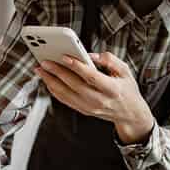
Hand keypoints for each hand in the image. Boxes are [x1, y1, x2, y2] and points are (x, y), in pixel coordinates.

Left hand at [35, 52, 154, 143]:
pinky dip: (54, 90)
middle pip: (74, 85)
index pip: (91, 77)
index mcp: (112, 89)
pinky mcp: (83, 110)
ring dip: (50, 81)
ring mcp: (90, 107)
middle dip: (57, 72)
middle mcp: (99, 100)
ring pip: (65, 94)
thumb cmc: (126, 89)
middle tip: (44, 61)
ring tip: (41, 69)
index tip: (64, 56)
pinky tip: (48, 80)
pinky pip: (65, 100)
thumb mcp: (126, 71)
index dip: (77, 66)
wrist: (129, 113)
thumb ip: (110, 60)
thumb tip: (91, 55)